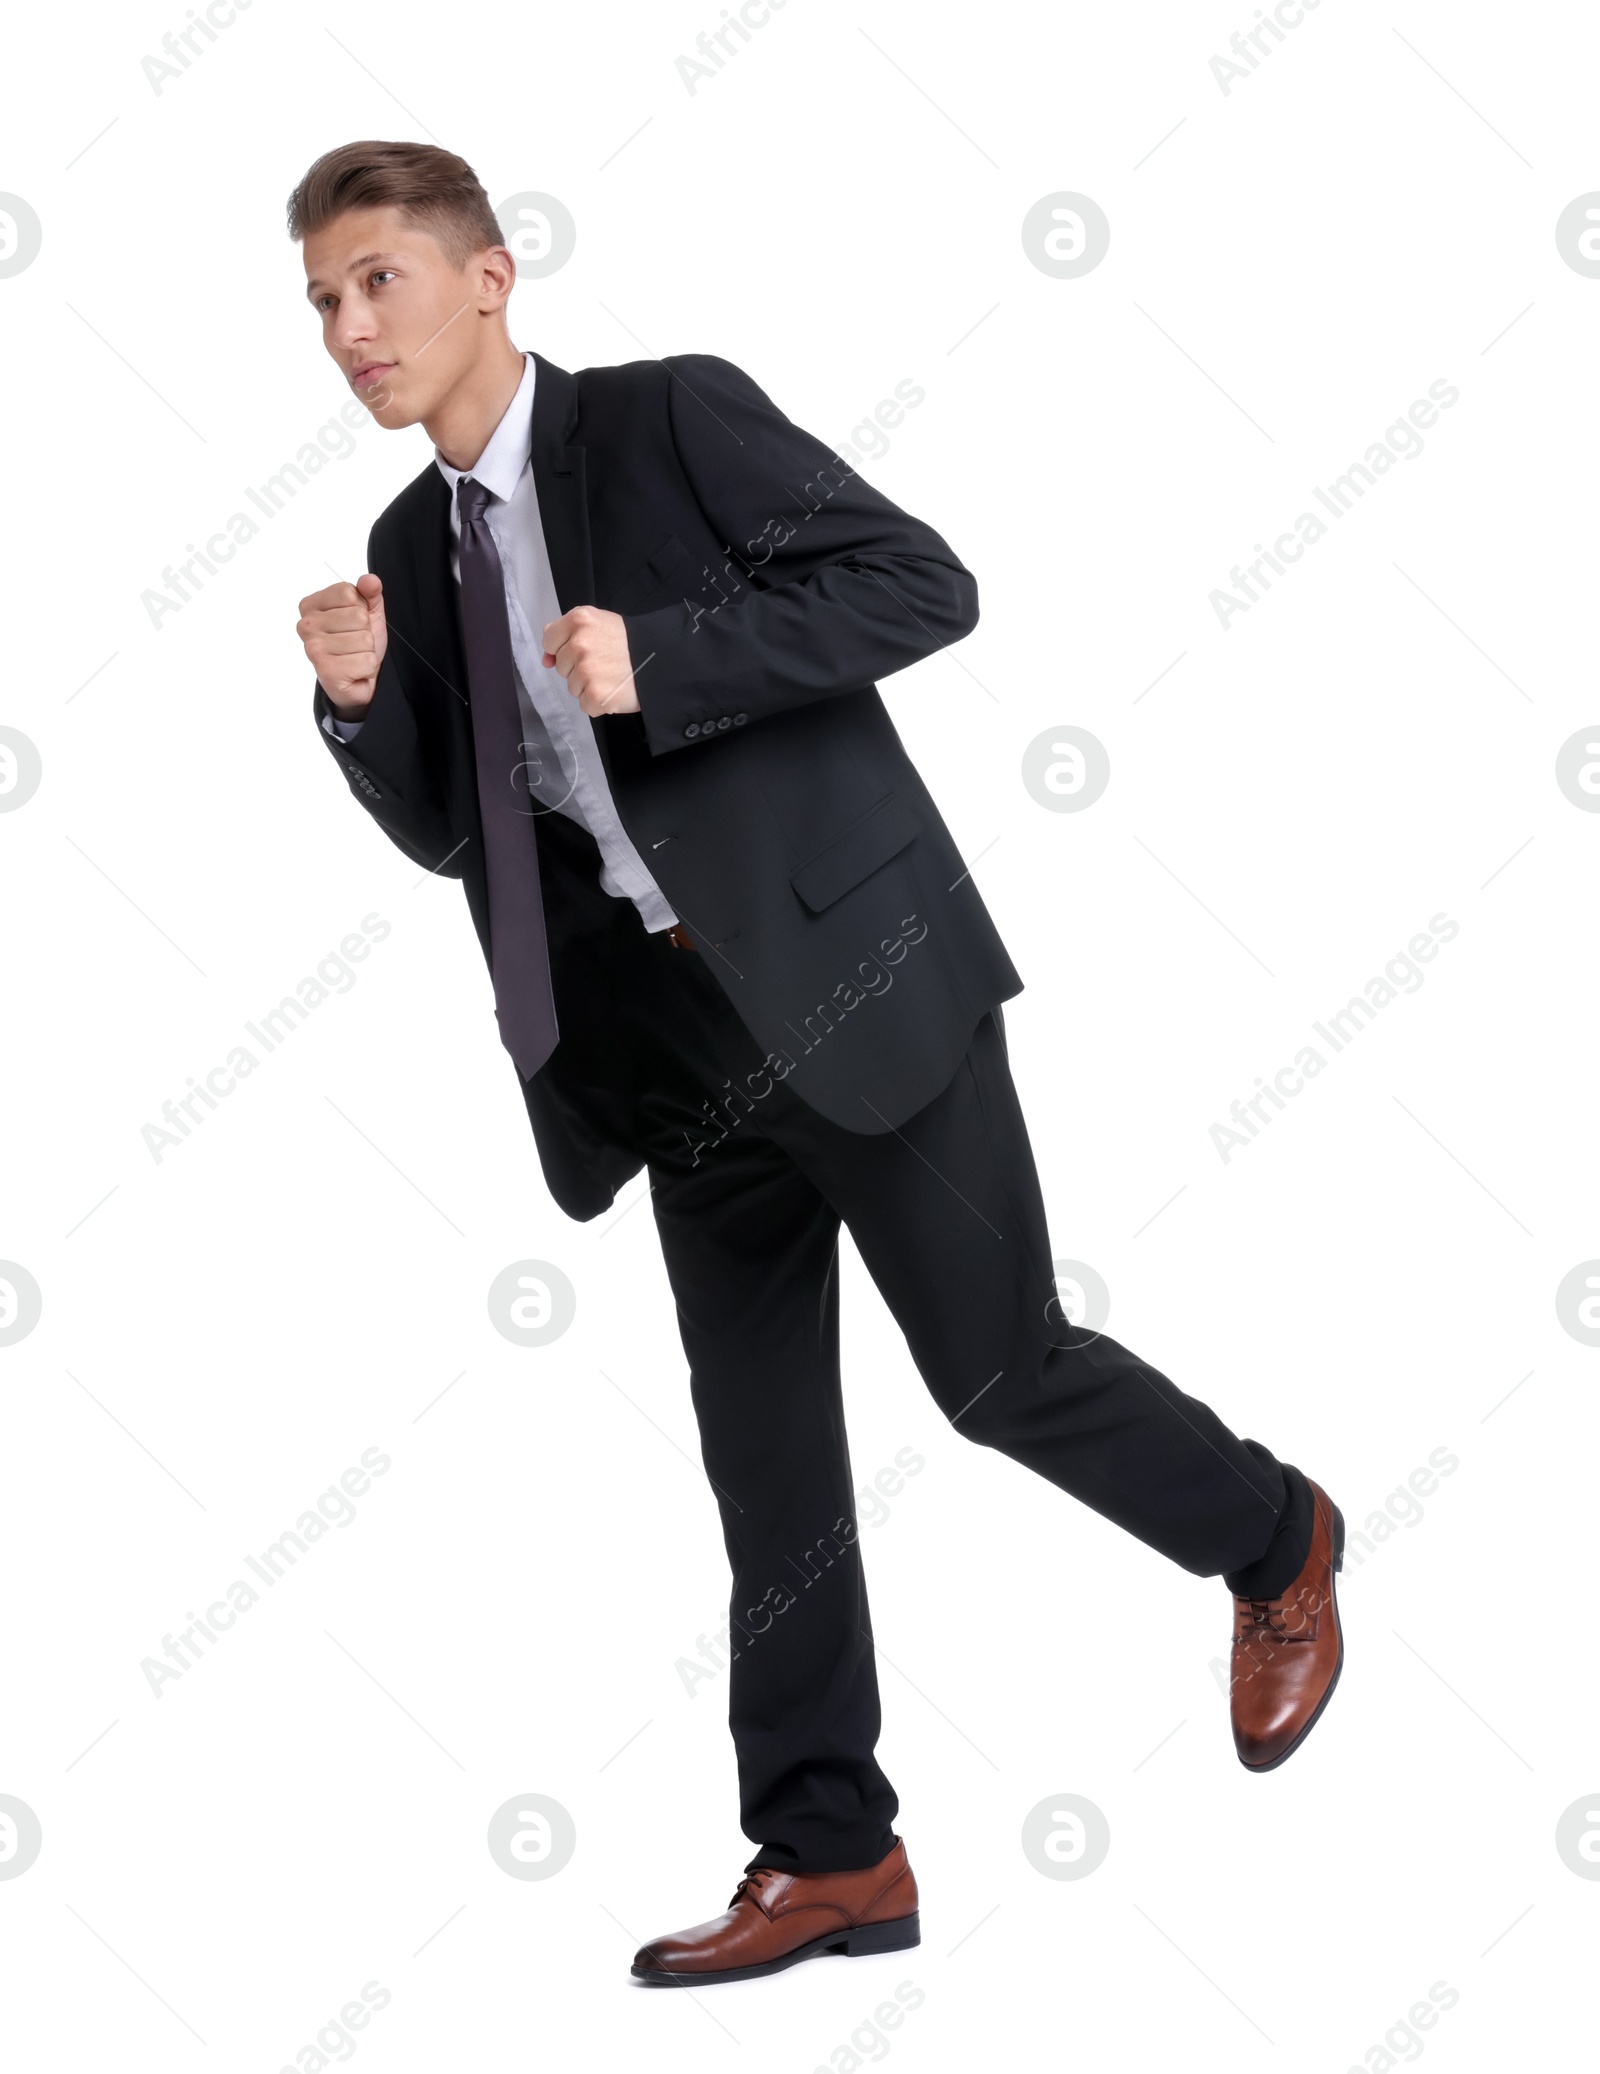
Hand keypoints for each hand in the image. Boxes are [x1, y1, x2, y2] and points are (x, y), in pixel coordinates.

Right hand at [298, 574, 387, 719]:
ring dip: (367, 651)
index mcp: (311, 605)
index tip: (352, 623)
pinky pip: (366, 661)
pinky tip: (355, 671)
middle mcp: (306, 626)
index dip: (361, 608)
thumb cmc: (358, 645)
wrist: (359, 681)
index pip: (347, 592)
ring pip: (364, 639)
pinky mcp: (326, 671)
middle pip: (358, 615)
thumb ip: (369, 593)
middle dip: (365, 631)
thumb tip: (370, 580)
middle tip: (355, 644)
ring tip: (355, 657)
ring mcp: (313, 648)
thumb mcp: (368, 613)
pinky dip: (367, 668)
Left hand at [542, 606, 638, 716]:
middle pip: (561, 667)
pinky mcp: (596, 695)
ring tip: (611, 675)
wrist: (662, 660)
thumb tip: (547, 657)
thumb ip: (565, 632)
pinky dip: (598, 702)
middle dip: (578, 668)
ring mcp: (587, 671)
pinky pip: (584, 704)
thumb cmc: (630, 643)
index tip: (582, 650)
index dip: (563, 648)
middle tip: (604, 661)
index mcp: (579, 620)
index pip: (549, 641)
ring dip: (589, 686)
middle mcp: (580, 644)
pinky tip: (614, 689)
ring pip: (572, 687)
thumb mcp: (598, 622)